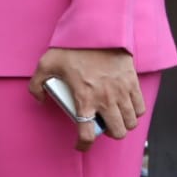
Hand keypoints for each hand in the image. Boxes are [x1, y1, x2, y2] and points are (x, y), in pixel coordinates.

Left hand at [29, 47, 144, 151]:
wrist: (97, 30)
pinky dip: (134, 112)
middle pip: (117, 132)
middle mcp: (106, 99)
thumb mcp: (46, 64)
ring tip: (114, 119)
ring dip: (123, 124)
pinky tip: (126, 109)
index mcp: (84, 98)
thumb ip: (36, 85)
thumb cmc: (71, 48)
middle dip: (110, 134)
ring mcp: (122, 92)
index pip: (86, 133)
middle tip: (102, 127)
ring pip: (131, 122)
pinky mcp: (133, 83)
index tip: (80, 146)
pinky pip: (140, 107)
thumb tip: (39, 100)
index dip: (83, 144)